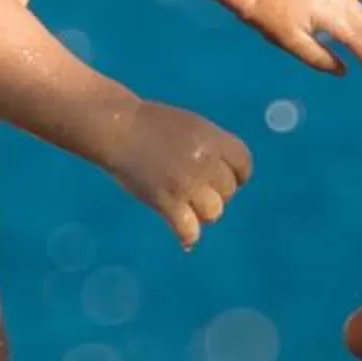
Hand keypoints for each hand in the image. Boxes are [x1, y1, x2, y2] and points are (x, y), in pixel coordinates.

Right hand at [107, 101, 251, 248]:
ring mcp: (187, 183)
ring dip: (203, 213)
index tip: (220, 180)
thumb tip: (225, 175)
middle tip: (194, 190)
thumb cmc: (150, 124)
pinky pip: (189, 230)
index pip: (244, 165)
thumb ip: (210, 148)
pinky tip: (184, 236)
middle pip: (228, 191)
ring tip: (188, 208)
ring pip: (214, 212)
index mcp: (214, 139)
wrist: (117, 127)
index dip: (235, 176)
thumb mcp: (190, 126)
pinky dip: (188, 236)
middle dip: (215, 193)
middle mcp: (206, 162)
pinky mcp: (166, 201)